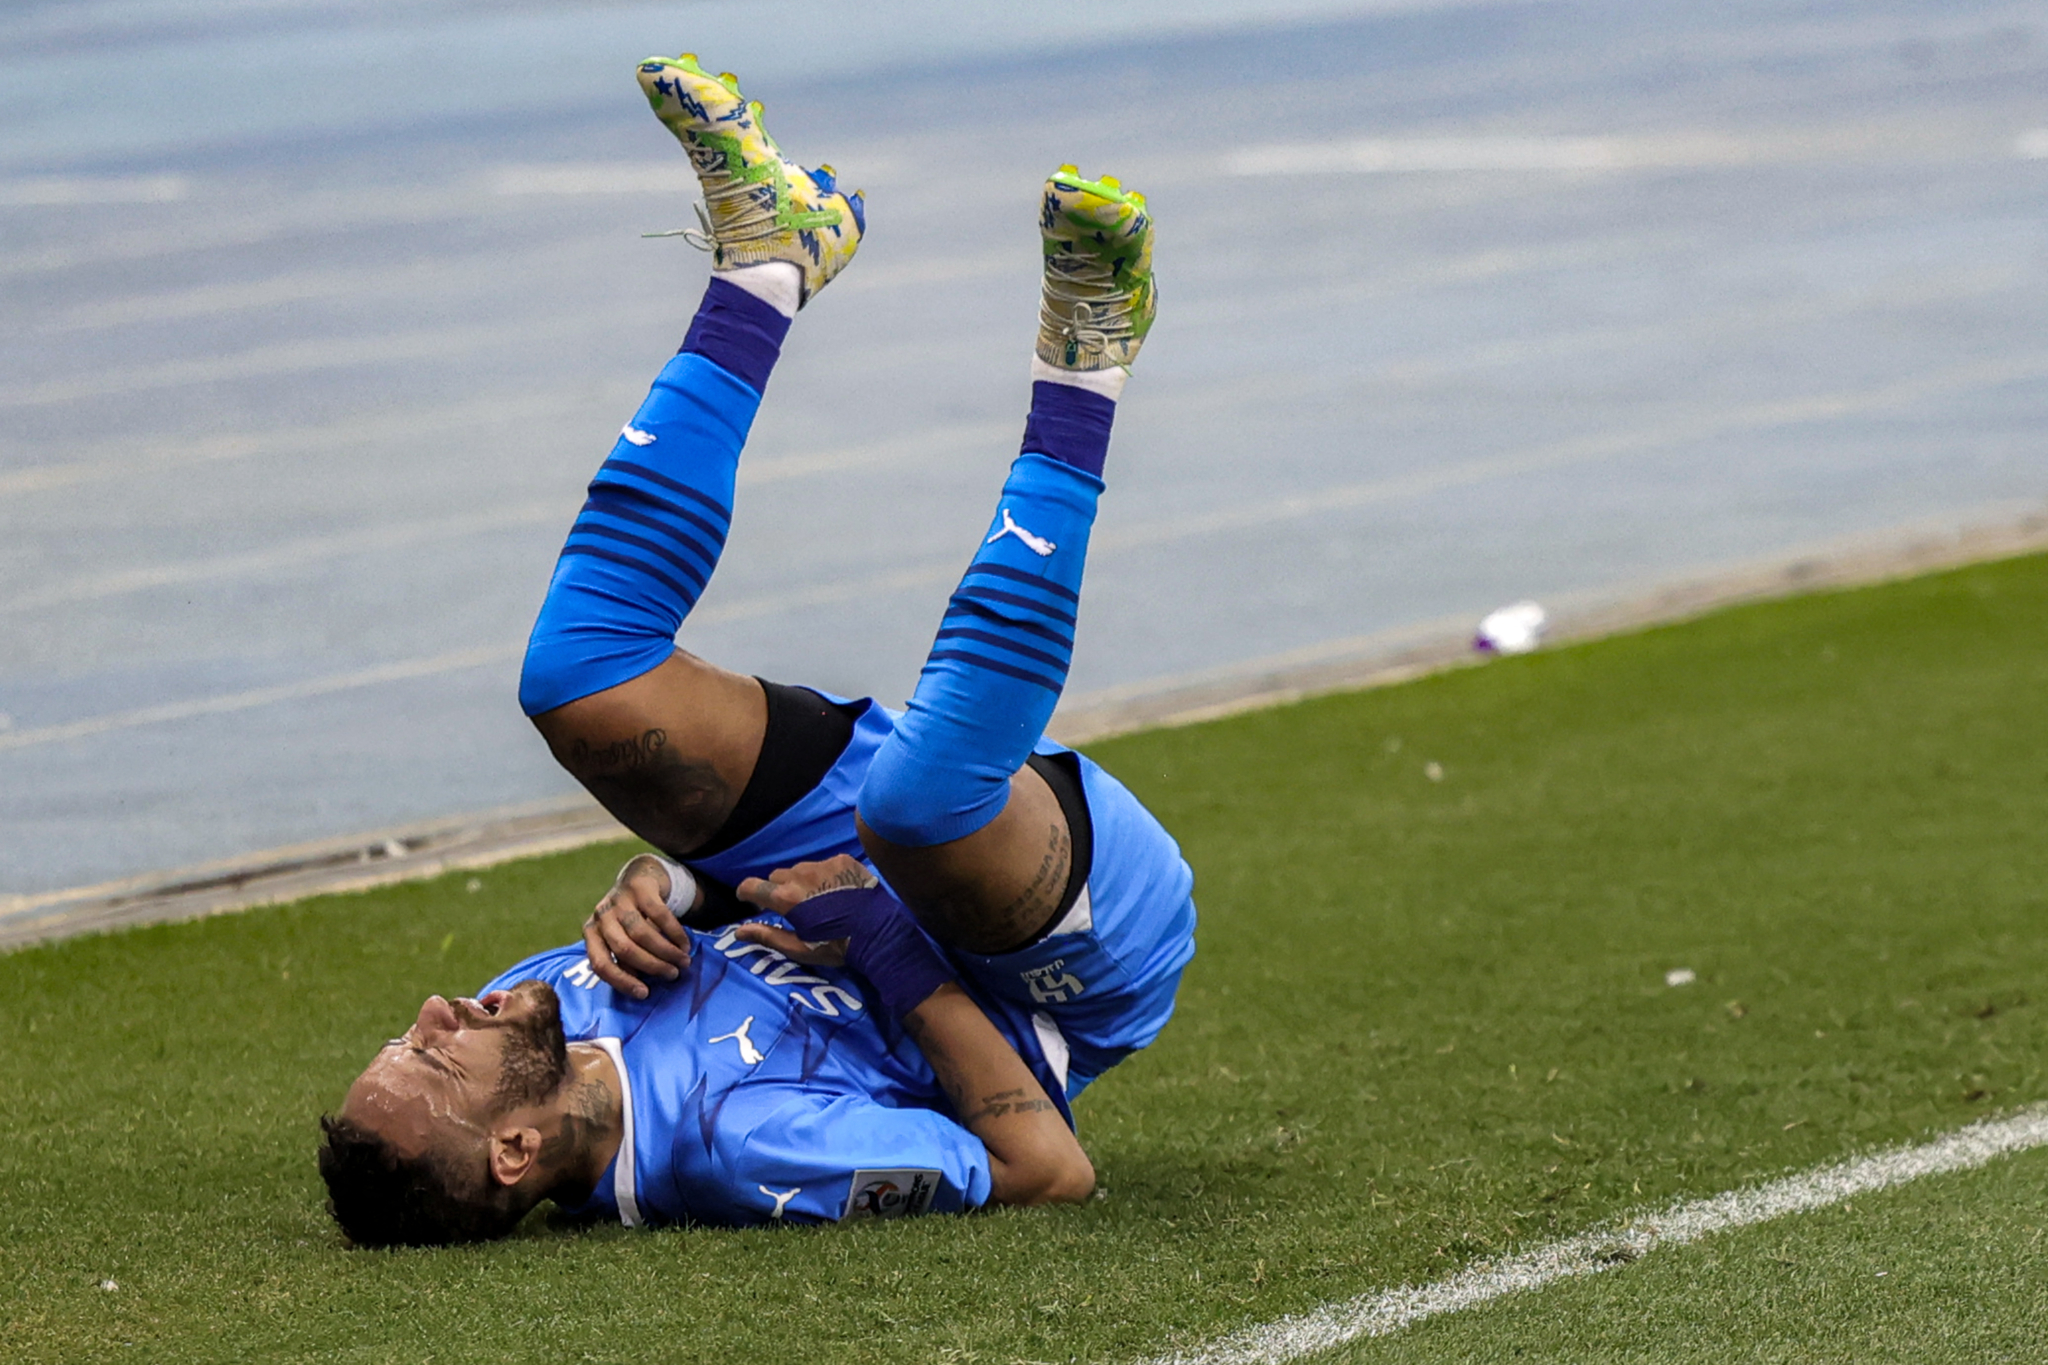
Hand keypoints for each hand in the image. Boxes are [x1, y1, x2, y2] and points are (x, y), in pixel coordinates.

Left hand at [582, 854, 694, 999]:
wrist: (640, 876)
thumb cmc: (630, 918)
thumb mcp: (621, 938)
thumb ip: (626, 959)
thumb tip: (640, 986)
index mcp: (591, 933)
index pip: (600, 963)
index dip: (621, 981)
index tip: (645, 994)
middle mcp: (601, 916)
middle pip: (624, 948)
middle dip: (651, 965)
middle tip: (672, 975)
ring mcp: (619, 900)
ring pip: (642, 933)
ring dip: (666, 951)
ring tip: (683, 962)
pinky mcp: (639, 887)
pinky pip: (660, 915)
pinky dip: (675, 933)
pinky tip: (684, 944)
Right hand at [732, 855, 868, 967]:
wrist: (880, 933)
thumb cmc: (836, 945)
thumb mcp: (799, 948)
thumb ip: (767, 936)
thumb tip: (739, 931)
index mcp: (786, 897)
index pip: (752, 886)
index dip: (745, 892)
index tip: (747, 899)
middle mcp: (800, 874)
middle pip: (776, 876)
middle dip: (777, 889)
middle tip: (790, 906)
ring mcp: (823, 864)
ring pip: (800, 868)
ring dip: (800, 880)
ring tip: (816, 898)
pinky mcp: (843, 860)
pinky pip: (823, 864)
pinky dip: (823, 875)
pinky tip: (837, 891)